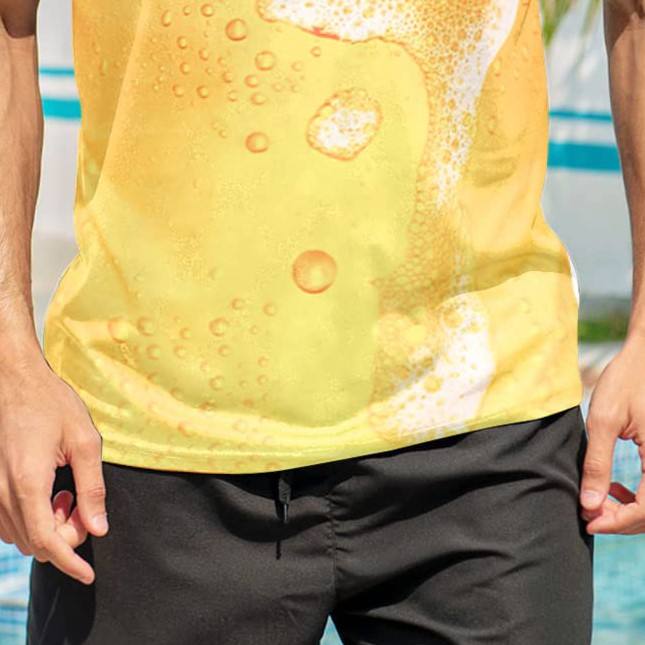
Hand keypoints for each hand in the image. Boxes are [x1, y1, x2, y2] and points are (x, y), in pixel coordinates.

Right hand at [0, 348, 107, 582]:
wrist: (14, 380)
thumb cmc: (51, 404)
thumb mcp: (84, 442)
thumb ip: (92, 487)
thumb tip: (99, 527)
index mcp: (28, 483)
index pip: (48, 540)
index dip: (70, 562)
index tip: (88, 575)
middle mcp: (2, 493)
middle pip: (35, 542)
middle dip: (66, 538)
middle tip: (84, 508)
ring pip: (20, 535)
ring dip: (50, 528)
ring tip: (68, 495)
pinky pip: (8, 522)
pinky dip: (33, 519)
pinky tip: (50, 493)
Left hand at [580, 333, 644, 533]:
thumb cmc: (626, 380)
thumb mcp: (604, 420)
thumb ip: (598, 464)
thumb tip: (590, 503)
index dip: (617, 523)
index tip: (588, 521)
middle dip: (621, 520)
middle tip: (588, 512)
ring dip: (629, 510)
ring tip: (598, 500)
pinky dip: (637, 496)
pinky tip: (614, 488)